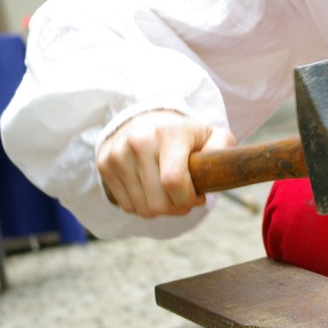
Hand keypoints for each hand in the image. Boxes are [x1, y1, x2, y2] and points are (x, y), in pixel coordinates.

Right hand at [97, 110, 233, 216]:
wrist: (146, 118)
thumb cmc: (184, 134)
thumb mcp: (210, 135)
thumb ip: (222, 147)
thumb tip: (220, 166)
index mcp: (167, 134)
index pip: (173, 182)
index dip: (189, 199)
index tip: (199, 197)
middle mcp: (138, 141)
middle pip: (158, 201)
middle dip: (178, 208)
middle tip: (186, 199)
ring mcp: (118, 154)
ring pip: (143, 208)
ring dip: (161, 209)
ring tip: (171, 195)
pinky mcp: (105, 164)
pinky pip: (128, 205)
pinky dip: (144, 206)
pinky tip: (154, 192)